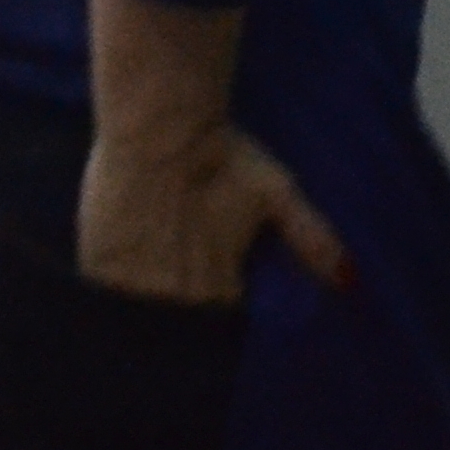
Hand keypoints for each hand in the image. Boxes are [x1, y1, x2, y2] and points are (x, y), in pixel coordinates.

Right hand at [78, 120, 352, 306]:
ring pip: (140, 316)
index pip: (222, 324)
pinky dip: (111, 290)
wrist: (160, 123)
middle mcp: (178, 291)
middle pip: (180, 327)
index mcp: (222, 284)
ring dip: (145, 306)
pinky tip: (116, 273)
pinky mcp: (99, 256)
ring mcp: (134, 276)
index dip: (218, 312)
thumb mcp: (279, 193)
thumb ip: (312, 240)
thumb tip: (350, 282)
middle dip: (181, 313)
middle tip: (178, 283)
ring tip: (146, 281)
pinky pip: (104, 293)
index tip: (214, 295)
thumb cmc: (224, 155)